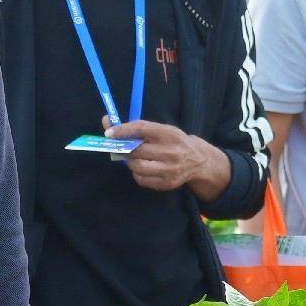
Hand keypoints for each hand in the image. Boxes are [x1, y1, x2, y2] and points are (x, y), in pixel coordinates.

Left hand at [110, 120, 229, 197]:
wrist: (198, 160)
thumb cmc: (174, 141)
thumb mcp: (162, 130)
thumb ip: (138, 127)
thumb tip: (107, 122)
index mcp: (169, 133)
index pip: (141, 129)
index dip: (123, 130)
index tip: (108, 133)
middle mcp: (171, 151)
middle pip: (137, 150)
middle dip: (124, 148)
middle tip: (119, 147)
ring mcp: (170, 169)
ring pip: (138, 166)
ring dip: (129, 162)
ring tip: (132, 158)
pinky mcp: (167, 183)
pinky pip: (141, 179)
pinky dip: (136, 173)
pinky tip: (142, 168)